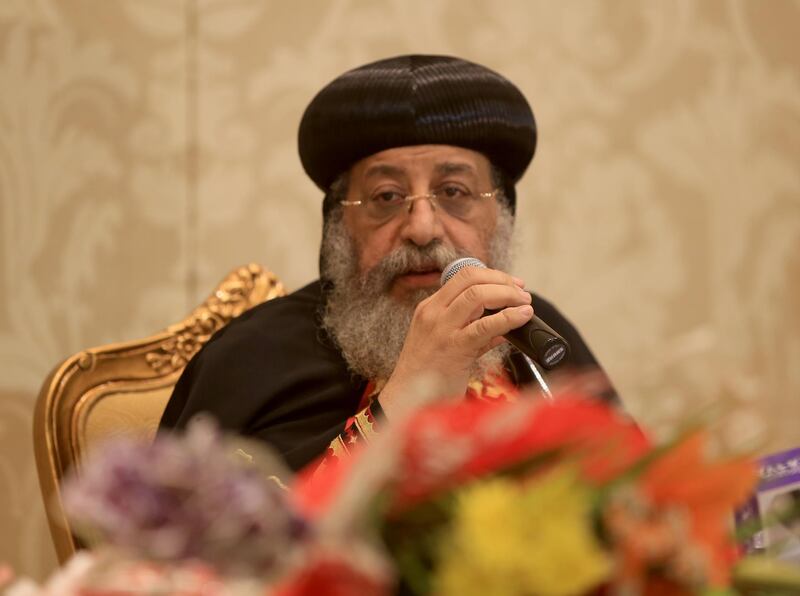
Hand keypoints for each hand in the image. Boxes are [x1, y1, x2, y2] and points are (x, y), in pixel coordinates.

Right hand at [378, 266, 533, 417]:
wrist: (407, 401)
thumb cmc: (428, 375)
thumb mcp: (445, 344)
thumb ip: (471, 332)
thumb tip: (502, 328)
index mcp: (429, 308)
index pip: (462, 276)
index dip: (492, 275)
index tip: (511, 283)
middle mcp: (433, 313)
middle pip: (472, 280)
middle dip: (503, 281)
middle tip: (522, 294)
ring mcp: (442, 329)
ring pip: (478, 296)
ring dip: (508, 295)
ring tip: (524, 304)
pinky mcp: (454, 348)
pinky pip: (485, 326)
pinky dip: (508, 318)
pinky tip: (522, 317)